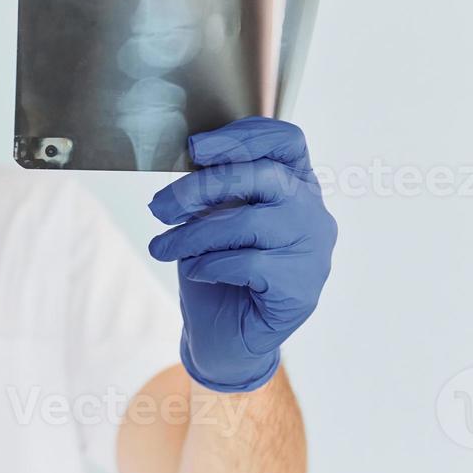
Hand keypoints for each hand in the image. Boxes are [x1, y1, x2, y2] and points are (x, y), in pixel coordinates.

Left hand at [147, 117, 336, 392]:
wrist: (226, 337)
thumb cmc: (220, 270)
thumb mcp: (213, 219)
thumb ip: (215, 189)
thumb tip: (190, 160)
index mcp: (296, 185)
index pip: (287, 141)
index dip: (244, 135)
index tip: (196, 147)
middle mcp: (312, 213)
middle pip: (264, 177)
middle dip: (202, 187)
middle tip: (160, 206)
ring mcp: (313, 251)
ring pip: (252, 223)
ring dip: (194, 233)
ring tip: (162, 246)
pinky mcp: (303, 289)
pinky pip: (250, 264)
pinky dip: (210, 264)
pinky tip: (196, 272)